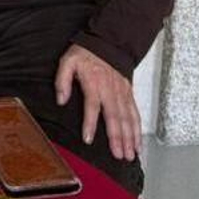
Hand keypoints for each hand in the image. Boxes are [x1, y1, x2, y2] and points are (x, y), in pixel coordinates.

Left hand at [55, 44, 141, 161]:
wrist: (108, 42)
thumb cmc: (86, 53)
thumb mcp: (67, 62)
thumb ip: (62, 81)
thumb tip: (61, 100)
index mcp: (94, 83)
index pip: (92, 106)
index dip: (90, 123)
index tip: (88, 139)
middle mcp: (110, 90)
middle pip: (115, 117)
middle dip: (118, 138)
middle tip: (118, 155)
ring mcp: (122, 93)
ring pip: (128, 118)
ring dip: (130, 138)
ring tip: (129, 155)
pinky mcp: (129, 94)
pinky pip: (135, 114)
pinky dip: (137, 130)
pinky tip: (137, 143)